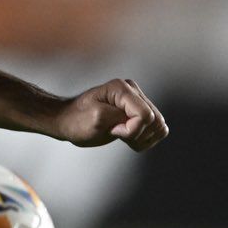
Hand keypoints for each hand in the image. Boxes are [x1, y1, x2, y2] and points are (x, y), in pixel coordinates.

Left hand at [52, 78, 167, 151]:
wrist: (68, 122)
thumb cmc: (76, 120)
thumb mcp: (96, 119)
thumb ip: (121, 118)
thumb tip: (143, 120)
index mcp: (122, 88)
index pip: (145, 115)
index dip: (131, 130)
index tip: (112, 130)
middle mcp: (133, 91)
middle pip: (156, 121)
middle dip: (137, 134)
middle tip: (114, 132)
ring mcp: (138, 102)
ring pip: (160, 127)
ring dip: (142, 138)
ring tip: (120, 134)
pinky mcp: (139, 113)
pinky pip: (157, 130)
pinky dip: (145, 139)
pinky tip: (126, 137)